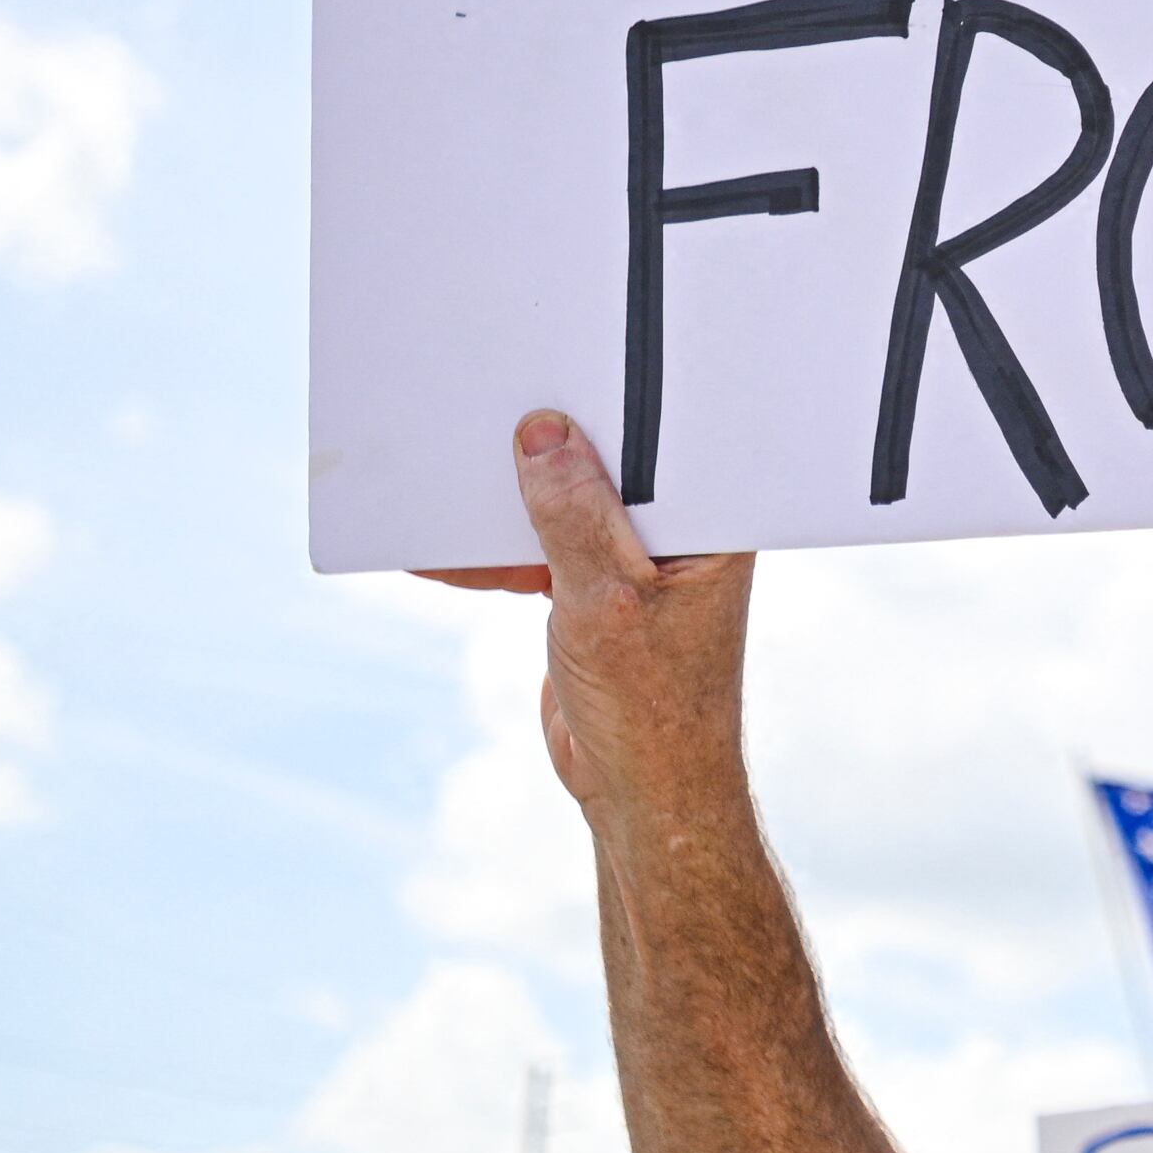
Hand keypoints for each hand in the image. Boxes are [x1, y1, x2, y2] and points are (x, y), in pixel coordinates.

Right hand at [412, 411, 754, 826]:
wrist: (640, 793)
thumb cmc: (651, 705)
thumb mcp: (605, 601)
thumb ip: (574, 517)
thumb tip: (543, 434)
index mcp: (714, 523)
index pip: (670, 438)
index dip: (618, 399)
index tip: (565, 359)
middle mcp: (681, 532)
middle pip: (608, 464)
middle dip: (548, 443)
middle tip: (491, 399)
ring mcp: (635, 560)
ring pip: (564, 507)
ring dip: (507, 501)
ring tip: (447, 462)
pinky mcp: (593, 590)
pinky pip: (537, 552)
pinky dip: (491, 553)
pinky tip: (437, 545)